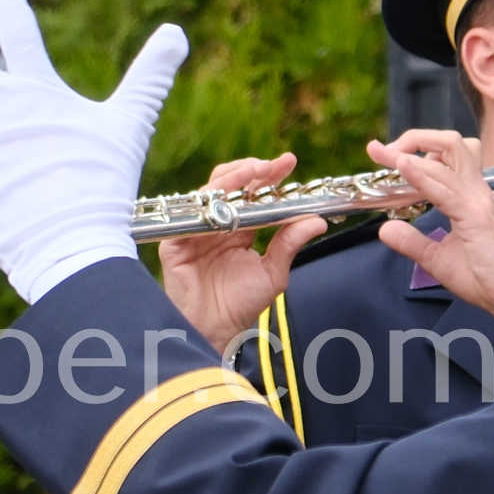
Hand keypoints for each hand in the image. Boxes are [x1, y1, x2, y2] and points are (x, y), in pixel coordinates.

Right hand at [156, 154, 326, 354]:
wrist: (212, 330)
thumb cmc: (239, 306)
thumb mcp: (273, 272)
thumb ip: (290, 244)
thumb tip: (317, 220)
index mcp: (241, 229)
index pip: (255, 194)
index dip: (271, 176)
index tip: (289, 162)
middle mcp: (219, 224)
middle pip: (232, 184)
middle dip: (253, 169)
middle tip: (273, 165)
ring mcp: (197, 228)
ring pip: (212, 190)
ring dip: (234, 177)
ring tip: (255, 171)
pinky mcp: (176, 238)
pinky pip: (192, 212)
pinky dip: (210, 199)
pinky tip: (228, 195)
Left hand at [367, 130, 493, 353]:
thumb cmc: (483, 277)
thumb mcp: (437, 258)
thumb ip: (412, 241)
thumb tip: (386, 229)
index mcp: (468, 195)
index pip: (443, 157)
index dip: (413, 148)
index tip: (381, 152)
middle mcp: (474, 190)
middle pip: (450, 142)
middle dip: (415, 137)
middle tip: (384, 151)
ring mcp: (477, 200)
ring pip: (451, 153)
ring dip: (414, 148)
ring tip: (387, 155)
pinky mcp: (476, 216)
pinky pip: (446, 187)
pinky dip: (421, 174)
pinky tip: (402, 168)